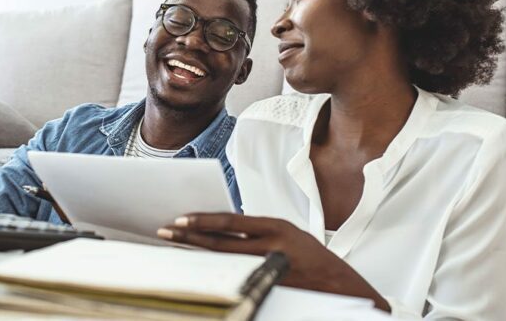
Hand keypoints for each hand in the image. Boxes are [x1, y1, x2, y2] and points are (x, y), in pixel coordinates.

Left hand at [157, 213, 389, 311]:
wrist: (339, 284)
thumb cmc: (311, 256)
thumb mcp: (288, 234)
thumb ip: (257, 231)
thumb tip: (222, 228)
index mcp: (277, 227)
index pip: (232, 222)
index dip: (204, 221)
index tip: (181, 219)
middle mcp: (272, 247)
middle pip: (221, 242)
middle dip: (191, 237)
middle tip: (166, 231)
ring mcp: (268, 268)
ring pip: (223, 259)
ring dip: (197, 253)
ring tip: (174, 246)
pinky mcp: (267, 285)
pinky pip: (234, 275)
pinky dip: (214, 269)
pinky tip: (197, 267)